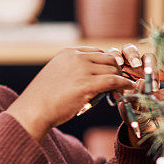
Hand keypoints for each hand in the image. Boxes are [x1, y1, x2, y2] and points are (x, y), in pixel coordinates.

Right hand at [7, 46, 138, 140]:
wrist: (33, 111)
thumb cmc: (43, 99)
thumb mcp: (56, 76)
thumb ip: (72, 71)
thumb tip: (90, 78)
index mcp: (68, 53)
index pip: (97, 53)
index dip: (106, 65)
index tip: (111, 75)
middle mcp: (76, 57)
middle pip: (108, 58)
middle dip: (116, 70)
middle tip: (118, 84)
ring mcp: (81, 69)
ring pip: (113, 69)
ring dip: (119, 80)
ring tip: (120, 91)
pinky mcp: (87, 84)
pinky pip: (114, 80)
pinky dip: (125, 84)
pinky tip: (130, 89)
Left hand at [108, 44, 163, 146]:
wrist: (146, 121)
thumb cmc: (132, 110)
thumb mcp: (127, 106)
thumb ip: (130, 96)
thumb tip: (139, 82)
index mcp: (117, 70)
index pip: (115, 55)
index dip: (116, 56)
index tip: (119, 63)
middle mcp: (131, 65)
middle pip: (130, 50)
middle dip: (133, 55)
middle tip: (136, 64)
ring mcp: (148, 67)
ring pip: (148, 56)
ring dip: (150, 64)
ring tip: (151, 74)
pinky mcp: (162, 71)